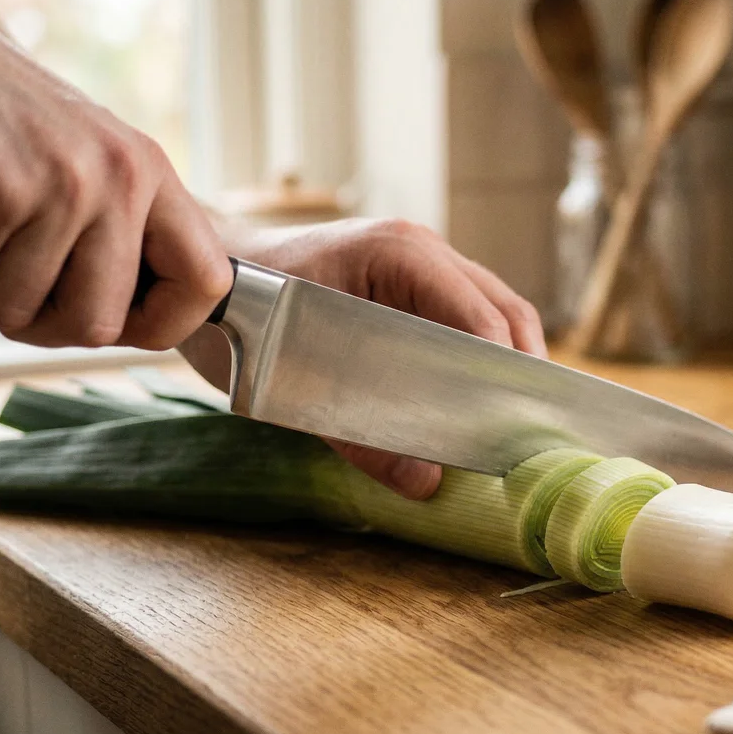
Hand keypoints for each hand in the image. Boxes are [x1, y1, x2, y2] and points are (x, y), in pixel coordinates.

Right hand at [0, 17, 231, 348]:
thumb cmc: (10, 120)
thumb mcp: (93, 160)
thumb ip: (125, 231)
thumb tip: (149, 320)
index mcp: (150, 173)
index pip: (207, 283)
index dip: (167, 324)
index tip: (129, 323)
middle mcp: (120, 178)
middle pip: (99, 325)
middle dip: (47, 322)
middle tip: (18, 284)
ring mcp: (64, 184)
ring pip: (22, 311)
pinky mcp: (2, 190)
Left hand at [181, 217, 547, 499]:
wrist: (203, 279)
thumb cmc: (239, 315)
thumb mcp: (294, 384)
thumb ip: (360, 437)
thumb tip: (427, 483)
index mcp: (400, 255)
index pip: (482, 317)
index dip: (506, 372)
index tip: (518, 425)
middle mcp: (421, 251)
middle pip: (504, 311)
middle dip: (523, 370)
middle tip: (529, 431)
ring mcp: (419, 263)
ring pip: (493, 312)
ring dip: (507, 364)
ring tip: (511, 421)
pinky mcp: (410, 284)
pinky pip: (465, 318)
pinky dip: (480, 358)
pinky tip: (476, 401)